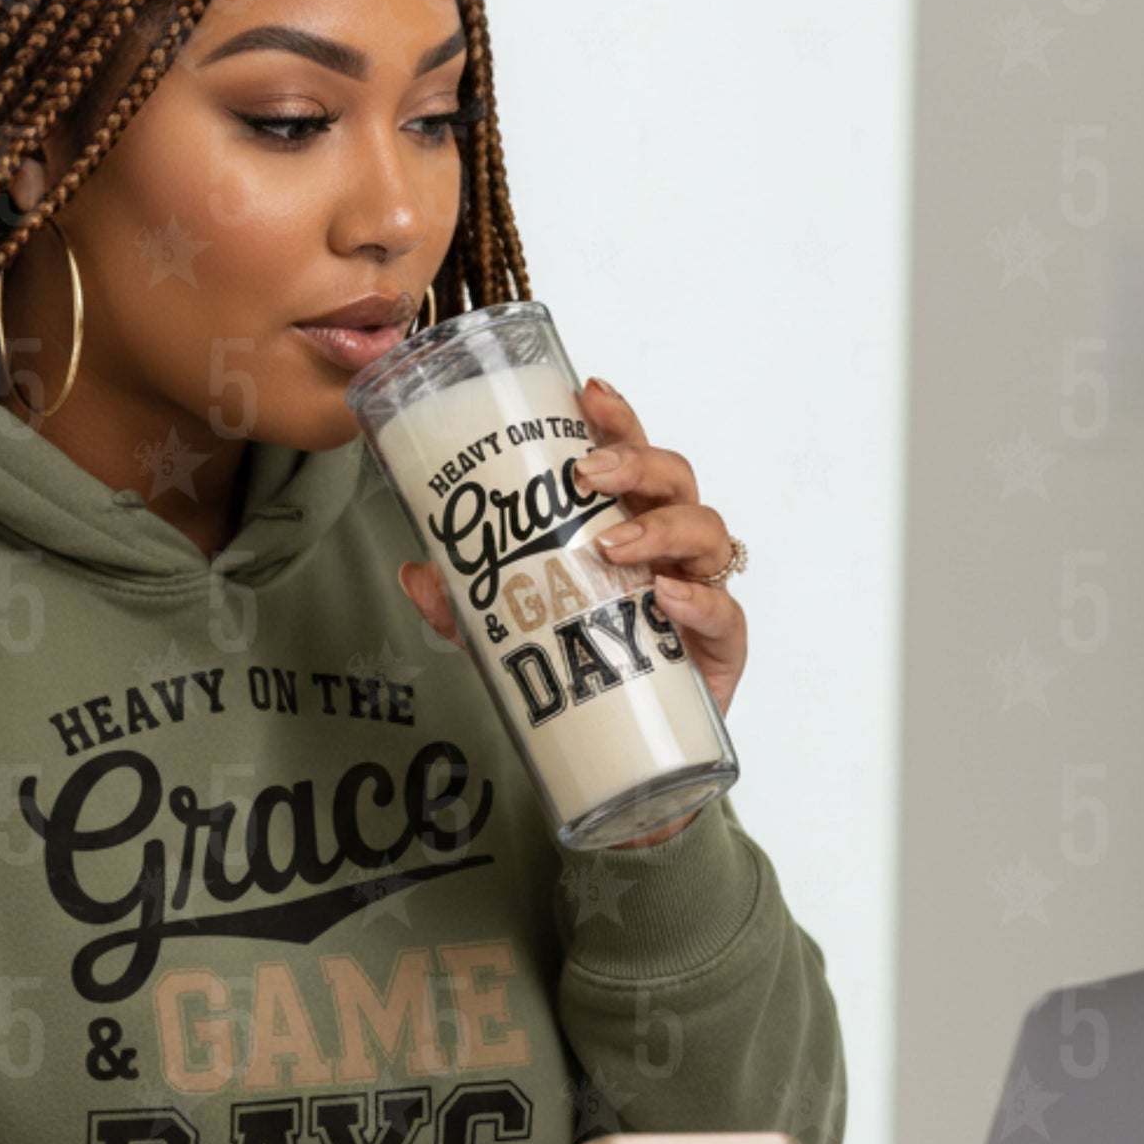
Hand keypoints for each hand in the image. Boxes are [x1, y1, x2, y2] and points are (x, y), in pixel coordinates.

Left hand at [398, 379, 746, 718]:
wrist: (629, 751)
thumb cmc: (588, 664)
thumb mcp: (515, 630)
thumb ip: (469, 605)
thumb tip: (416, 573)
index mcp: (627, 522)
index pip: (631, 453)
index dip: (617, 418)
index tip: (587, 392)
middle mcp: (669, 547)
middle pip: (674, 478)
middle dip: (635, 462)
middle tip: (587, 474)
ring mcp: (700, 591)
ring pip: (707, 532)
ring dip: (660, 528)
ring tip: (612, 545)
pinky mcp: (720, 646)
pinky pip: (726, 612)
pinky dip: (699, 600)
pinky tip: (665, 598)